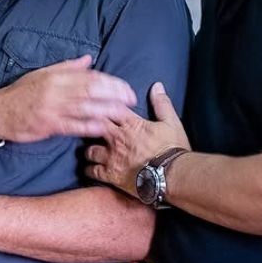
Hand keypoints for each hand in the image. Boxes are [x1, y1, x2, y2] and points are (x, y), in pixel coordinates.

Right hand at [0, 55, 137, 142]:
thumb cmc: (21, 92)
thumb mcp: (43, 73)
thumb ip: (68, 67)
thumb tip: (89, 59)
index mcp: (57, 76)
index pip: (90, 76)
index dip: (111, 82)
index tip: (126, 87)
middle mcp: (57, 91)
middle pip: (92, 90)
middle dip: (114, 95)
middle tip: (131, 100)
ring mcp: (53, 109)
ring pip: (86, 108)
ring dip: (107, 110)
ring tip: (125, 114)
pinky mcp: (49, 126)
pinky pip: (74, 126)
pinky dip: (90, 126)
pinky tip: (104, 127)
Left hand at [85, 82, 189, 198]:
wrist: (172, 175)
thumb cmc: (172, 150)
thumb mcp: (171, 122)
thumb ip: (162, 104)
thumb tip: (157, 86)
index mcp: (130, 124)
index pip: (111, 109)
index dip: (105, 107)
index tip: (102, 107)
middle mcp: (117, 138)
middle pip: (95, 127)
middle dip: (92, 126)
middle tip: (90, 127)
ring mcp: (111, 157)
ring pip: (90, 149)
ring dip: (90, 149)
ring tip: (91, 150)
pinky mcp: (110, 174)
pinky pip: (92, 170)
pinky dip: (89, 169)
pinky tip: (89, 169)